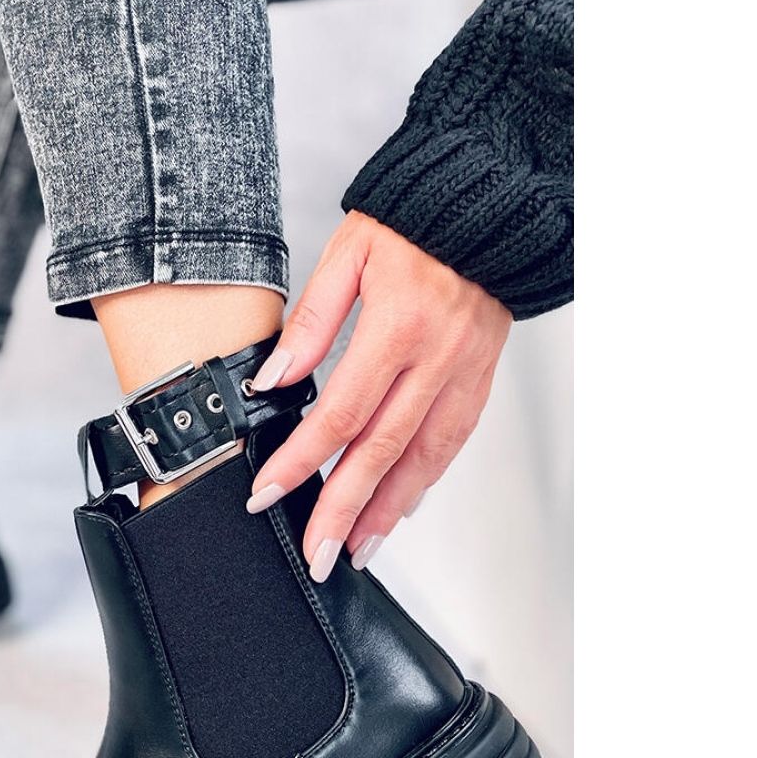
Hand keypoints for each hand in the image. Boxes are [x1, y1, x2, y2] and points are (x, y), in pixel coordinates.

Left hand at [246, 212, 510, 579]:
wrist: (488, 203)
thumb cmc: (413, 223)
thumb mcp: (348, 254)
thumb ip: (311, 321)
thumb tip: (275, 380)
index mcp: (398, 326)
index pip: (340, 412)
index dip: (301, 460)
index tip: (268, 494)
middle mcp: (437, 357)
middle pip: (382, 450)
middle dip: (344, 509)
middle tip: (318, 553)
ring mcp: (465, 372)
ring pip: (424, 457)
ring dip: (388, 510)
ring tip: (357, 548)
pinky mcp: (481, 377)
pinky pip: (453, 440)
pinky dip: (424, 480)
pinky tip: (400, 507)